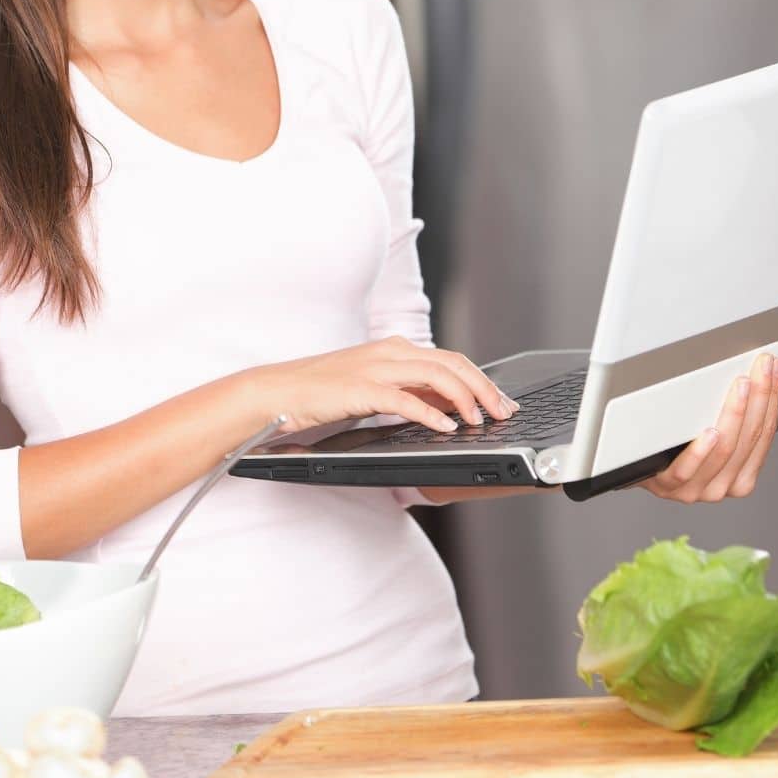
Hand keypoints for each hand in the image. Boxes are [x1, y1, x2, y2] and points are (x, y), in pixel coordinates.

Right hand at [243, 335, 518, 435]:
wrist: (274, 393)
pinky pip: (403, 399)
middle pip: (452, 363)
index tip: (502, 402)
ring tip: (479, 421)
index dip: (482, 380)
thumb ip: (408, 391)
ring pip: (436, 375)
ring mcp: (374, 368)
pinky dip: (429, 413)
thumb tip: (446, 407)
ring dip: (465, 399)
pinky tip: (445, 427)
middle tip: (504, 412)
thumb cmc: (320, 395)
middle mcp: (389, 352)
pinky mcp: (358, 389)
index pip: (451, 359)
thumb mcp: (372, 388)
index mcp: (394, 350)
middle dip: (484, 388)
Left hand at [640, 352, 777, 502]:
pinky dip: (701, 449)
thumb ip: (735, 422)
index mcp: (741, 476)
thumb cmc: (679, 453)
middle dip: (760, 398)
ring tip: (741, 388)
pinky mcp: (668, 485)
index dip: (772, 398)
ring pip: (724, 449)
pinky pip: (687, 469)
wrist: (643, 474)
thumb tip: (755, 378)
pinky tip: (710, 432)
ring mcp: (696, 488)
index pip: (764, 433)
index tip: (774, 370)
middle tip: (761, 368)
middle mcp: (723, 485)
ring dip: (735, 414)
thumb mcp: (714, 441)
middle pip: (749, 438)